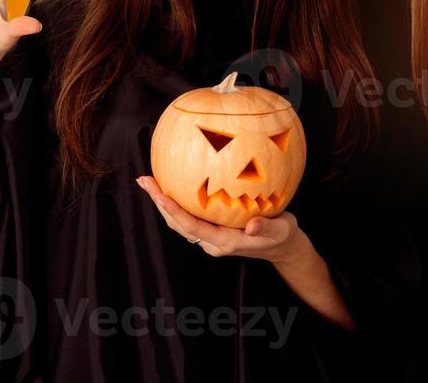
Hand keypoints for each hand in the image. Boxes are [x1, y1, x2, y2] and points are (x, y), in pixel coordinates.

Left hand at [137, 176, 309, 266]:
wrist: (283, 247)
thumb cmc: (283, 236)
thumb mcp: (281, 230)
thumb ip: (266, 227)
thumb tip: (251, 225)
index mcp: (225, 242)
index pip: (192, 227)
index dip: (173, 210)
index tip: (159, 194)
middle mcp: (213, 242)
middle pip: (178, 224)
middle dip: (159, 203)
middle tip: (144, 180)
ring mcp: (211, 238)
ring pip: (179, 222)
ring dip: (163, 203)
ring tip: (149, 181)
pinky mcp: (213, 231)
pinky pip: (188, 218)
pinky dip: (175, 203)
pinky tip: (170, 186)